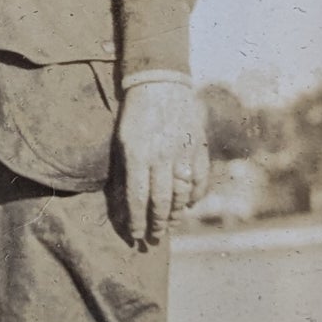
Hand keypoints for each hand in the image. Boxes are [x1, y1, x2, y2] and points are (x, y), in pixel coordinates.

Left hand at [114, 82, 208, 248]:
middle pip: (161, 201)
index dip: (137, 221)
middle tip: (153, 237)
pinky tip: (188, 205)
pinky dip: (195, 196)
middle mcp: (162, 156)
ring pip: (183, 194)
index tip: (135, 235)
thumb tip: (124, 205)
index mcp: (138, 154)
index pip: (138, 198)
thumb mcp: (121, 141)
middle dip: (157, 224)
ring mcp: (183, 152)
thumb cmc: (135, 115)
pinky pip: (200, 179)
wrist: (161, 83)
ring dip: (176, 214)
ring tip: (169, 225)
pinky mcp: (199, 147)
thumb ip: (124, 172)